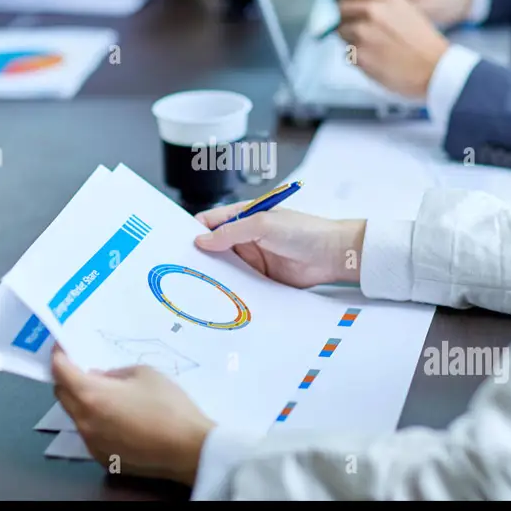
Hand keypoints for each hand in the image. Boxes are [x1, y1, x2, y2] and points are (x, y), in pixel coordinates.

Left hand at [51, 345, 213, 486]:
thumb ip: (116, 373)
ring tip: (107, 394)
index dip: (59, 355)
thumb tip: (101, 378)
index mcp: (91, 395)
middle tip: (83, 368)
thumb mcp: (144, 373)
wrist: (187, 449)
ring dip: (82, 401)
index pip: (60, 371)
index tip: (64, 347)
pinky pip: (90, 434)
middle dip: (67, 379)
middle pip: (61, 395)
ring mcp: (92, 443)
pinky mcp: (103, 458)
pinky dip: (96, 422)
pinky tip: (119, 419)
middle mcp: (84, 421)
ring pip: (76, 416)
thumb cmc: (167, 405)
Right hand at [194, 204, 365, 287]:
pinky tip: (217, 294)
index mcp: (243, 215)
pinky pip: (238, 282)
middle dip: (199, 255)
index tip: (178, 243)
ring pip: (223, 266)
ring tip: (195, 284)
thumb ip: (231, 231)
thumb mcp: (263, 224)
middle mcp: (244, 236)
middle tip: (181, 267)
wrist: (332, 255)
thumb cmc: (304, 231)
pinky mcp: (259, 277)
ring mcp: (251, 257)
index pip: (210, 221)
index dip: (193, 230)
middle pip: (213, 246)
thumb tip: (202, 240)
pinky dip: (228, 287)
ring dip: (212, 273)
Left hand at [336, 0, 450, 97]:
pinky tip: (376, 61)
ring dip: (353, 40)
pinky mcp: (358, 54)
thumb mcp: (407, 10)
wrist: (433, 69)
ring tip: (375, 49)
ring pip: (343, 33)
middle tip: (363, 32)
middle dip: (349, 19)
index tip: (354, 7)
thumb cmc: (422, 43)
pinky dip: (358, 59)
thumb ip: (382, 4)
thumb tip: (357, 5)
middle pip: (343, 9)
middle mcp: (372, 9)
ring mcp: (362, 32)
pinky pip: (348, 54)